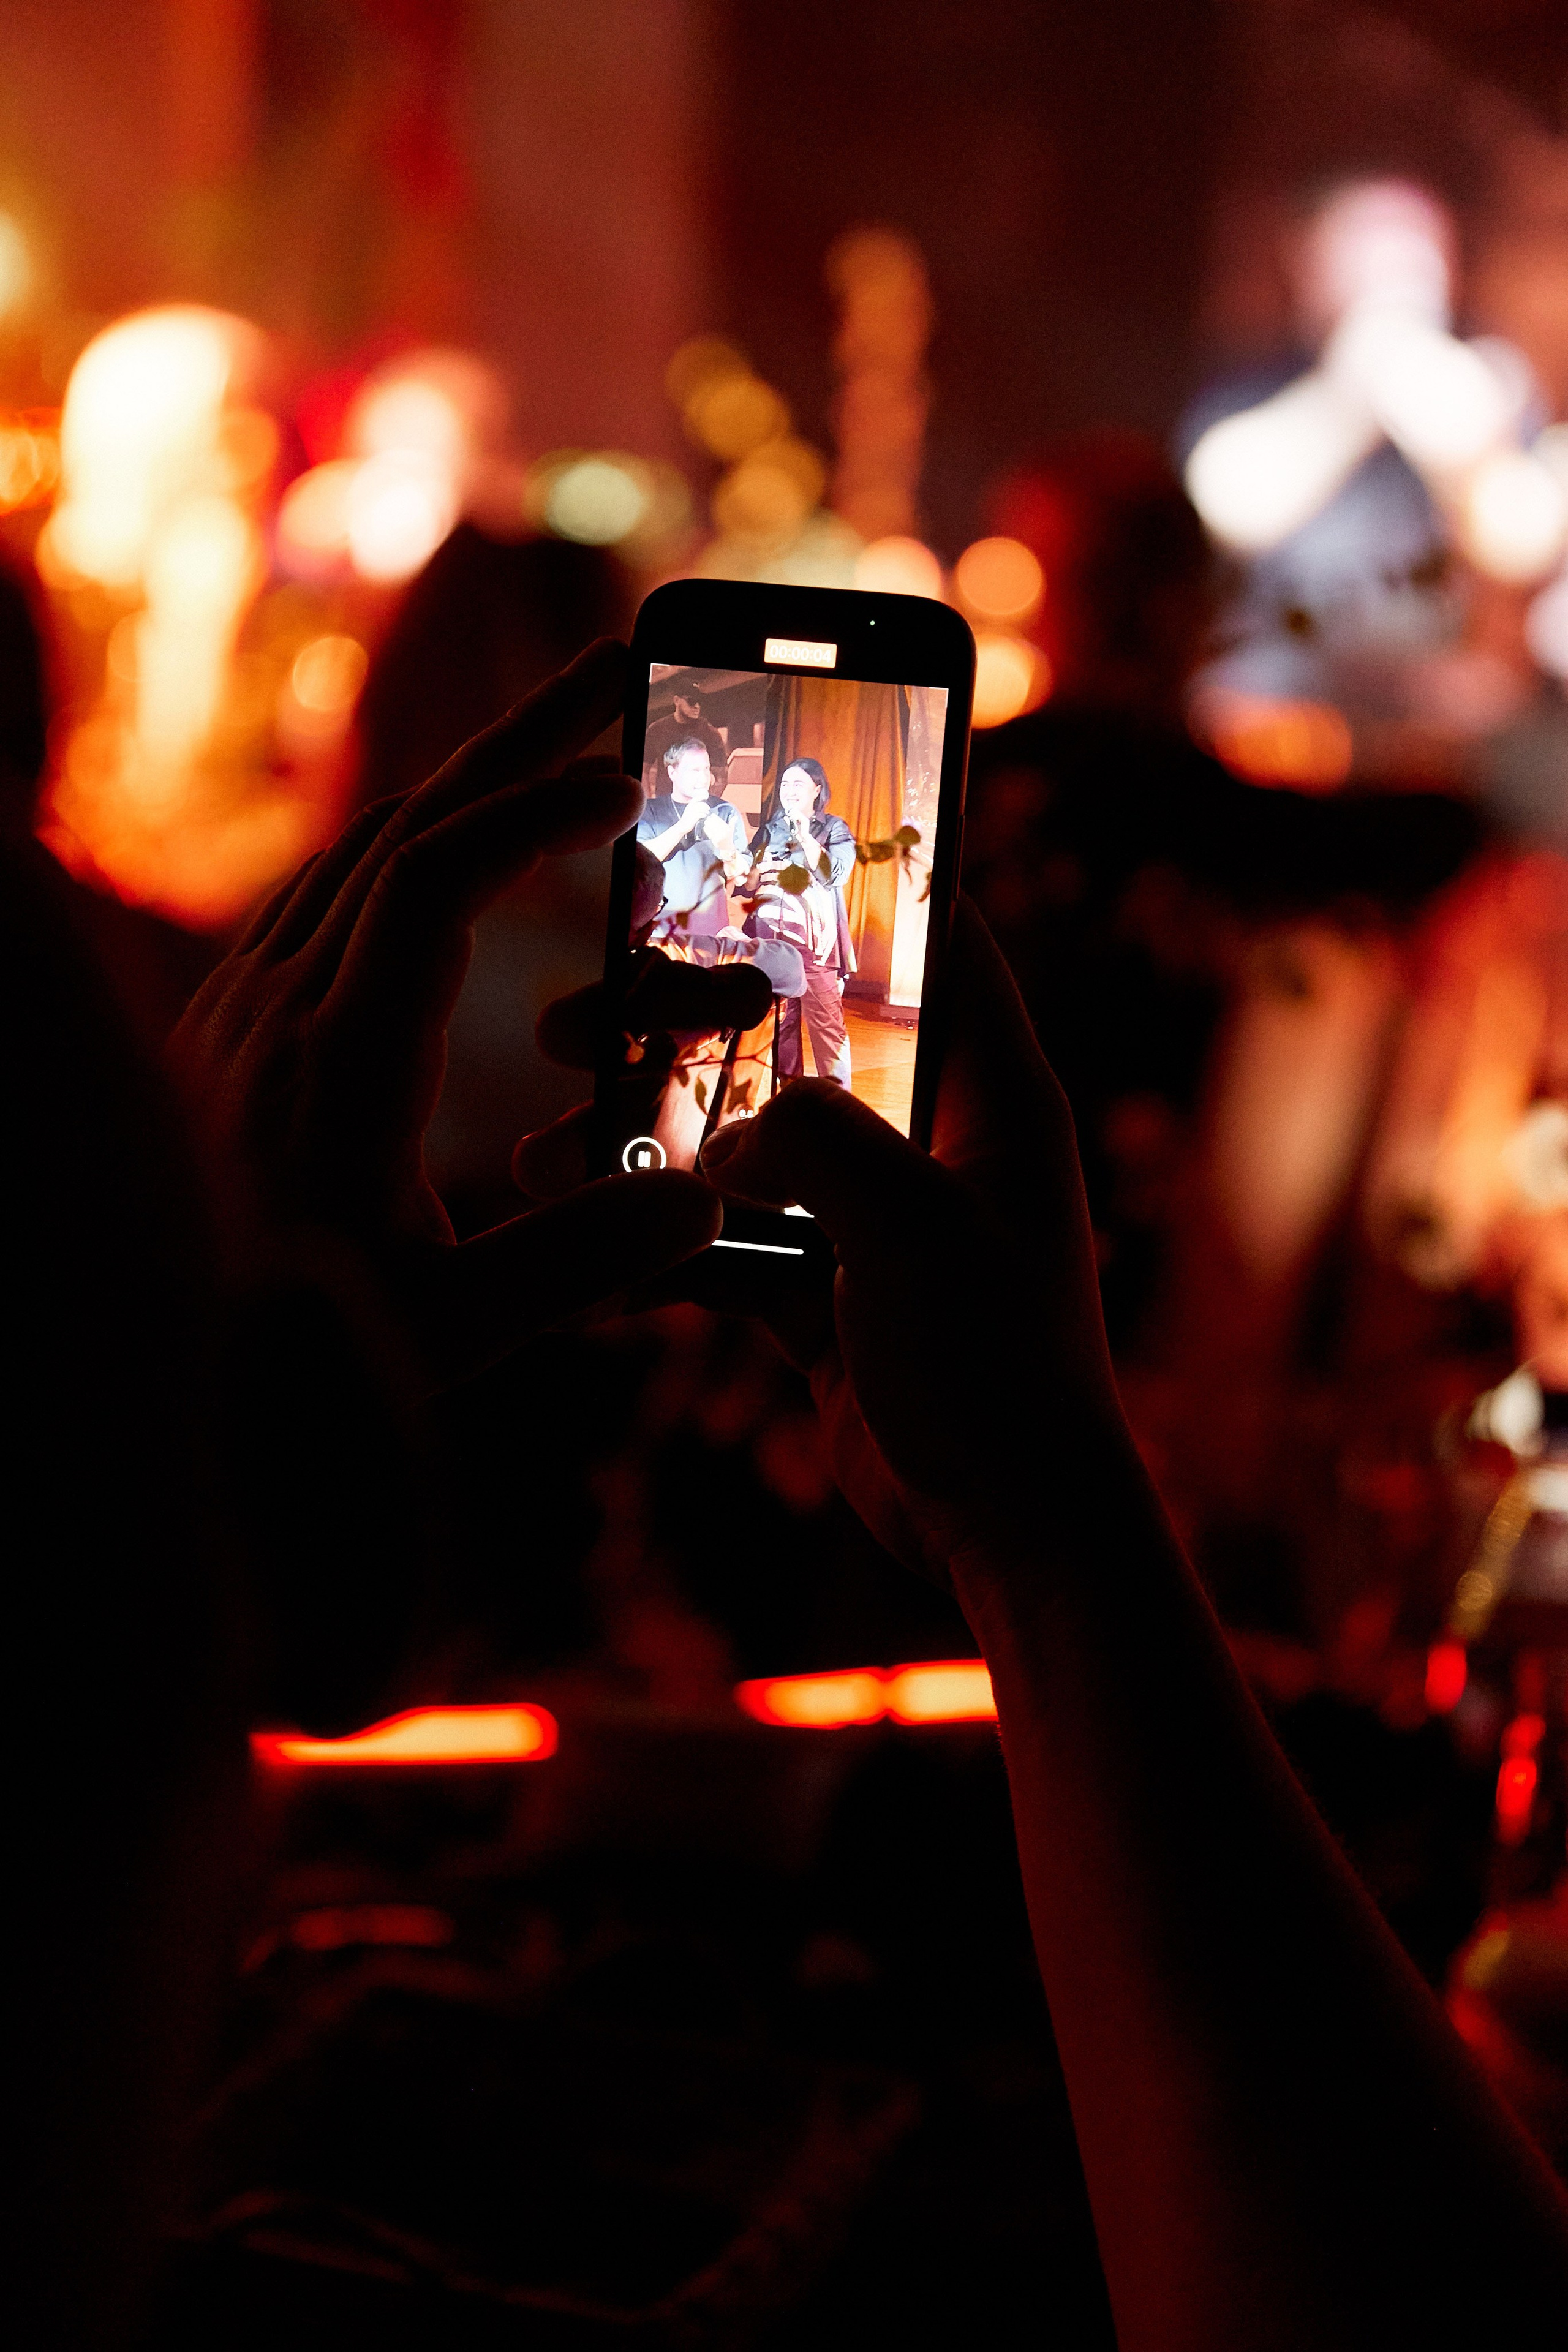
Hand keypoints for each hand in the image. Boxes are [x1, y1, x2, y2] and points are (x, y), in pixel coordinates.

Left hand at [171, 640, 721, 1387]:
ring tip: (554, 758)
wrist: (124, 1349)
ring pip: (355, 851)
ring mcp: (245, 1007)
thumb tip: (700, 1202)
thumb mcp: (445, 1330)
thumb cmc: (280, 1345)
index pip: (437, 879)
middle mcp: (283, 1005)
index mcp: (341, 1057)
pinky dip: (404, 850)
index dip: (534, 811)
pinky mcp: (229, 1029)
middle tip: (613, 667)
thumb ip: (577, 1263)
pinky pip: (321, 898)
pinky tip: (443, 869)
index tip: (625, 785)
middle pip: (400, 823)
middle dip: (515, 739)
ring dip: (461, 787)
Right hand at [520, 897, 1125, 1583]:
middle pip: (799, 1043)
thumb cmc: (997, 1367)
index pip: (943, 941)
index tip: (758, 841)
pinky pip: (730, 1250)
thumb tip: (727, 1136)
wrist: (1012, 1532)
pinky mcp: (829, 1298)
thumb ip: (815, 1142)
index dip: (866, 882)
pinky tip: (587, 1260)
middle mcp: (936, 1143)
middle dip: (685, 1028)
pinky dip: (663, 1249)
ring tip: (543, 1147)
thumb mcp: (908, 1227)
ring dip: (647, 1146)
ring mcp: (876, 1223)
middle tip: (573, 1017)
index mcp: (991, 1095)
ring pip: (744, 1149)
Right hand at [680, 796, 706, 832]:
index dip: (701, 797)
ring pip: (701, 809)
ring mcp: (692, 812)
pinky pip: (701, 814)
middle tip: (708, 808)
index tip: (705, 797)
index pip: (695, 799)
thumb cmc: (686, 819)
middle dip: (705, 805)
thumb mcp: (689, 811)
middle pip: (700, 804)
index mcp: (689, 805)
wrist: (682, 826)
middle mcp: (690, 808)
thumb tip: (701, 806)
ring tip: (707, 812)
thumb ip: (693, 808)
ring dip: (706, 810)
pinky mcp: (694, 817)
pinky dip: (704, 815)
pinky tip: (705, 816)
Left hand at [704, 810, 733, 847]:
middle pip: (715, 824)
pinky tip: (705, 826)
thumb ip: (732, 823)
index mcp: (727, 829)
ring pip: (712, 828)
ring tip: (706, 821)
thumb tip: (736, 817)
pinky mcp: (715, 840)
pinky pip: (709, 833)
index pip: (720, 821)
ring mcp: (719, 837)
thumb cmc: (729, 836)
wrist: (727, 847)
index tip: (712, 815)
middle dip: (710, 820)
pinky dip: (706, 829)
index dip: (715, 817)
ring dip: (708, 824)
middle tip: (708, 818)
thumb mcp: (731, 829)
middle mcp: (724, 833)